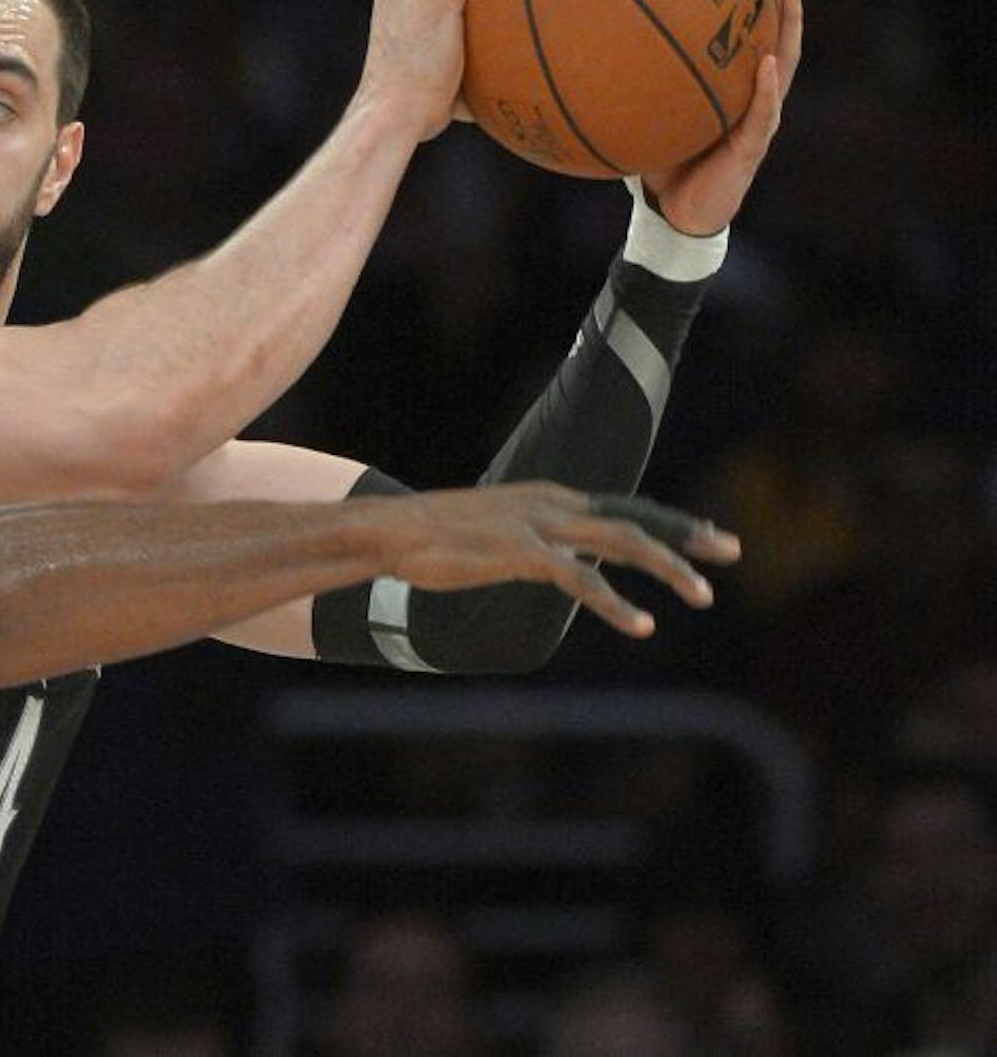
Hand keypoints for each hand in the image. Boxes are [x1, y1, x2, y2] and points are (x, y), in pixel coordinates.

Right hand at [373, 481, 738, 638]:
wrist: (388, 531)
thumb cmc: (434, 538)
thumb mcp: (497, 533)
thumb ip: (536, 544)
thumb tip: (561, 565)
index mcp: (550, 497)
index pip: (624, 507)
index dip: (670, 522)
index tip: (709, 537)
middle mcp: (553, 503)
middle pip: (636, 517)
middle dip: (688, 534)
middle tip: (734, 550)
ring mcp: (539, 525)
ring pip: (622, 542)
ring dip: (668, 568)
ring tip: (704, 595)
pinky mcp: (521, 553)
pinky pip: (581, 580)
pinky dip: (615, 604)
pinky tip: (641, 625)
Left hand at [640, 0, 802, 233]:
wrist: (676, 216)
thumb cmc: (658, 159)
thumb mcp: (638, 111)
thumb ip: (620, 77)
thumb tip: (570, 37)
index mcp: (730, 77)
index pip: (745, 18)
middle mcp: (752, 88)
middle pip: (777, 24)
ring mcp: (760, 115)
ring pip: (784, 59)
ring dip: (788, 23)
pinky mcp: (753, 147)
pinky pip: (764, 113)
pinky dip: (766, 89)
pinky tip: (766, 65)